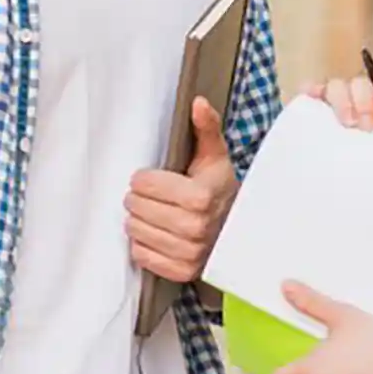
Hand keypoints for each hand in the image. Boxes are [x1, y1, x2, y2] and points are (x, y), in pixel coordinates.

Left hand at [126, 97, 236, 283]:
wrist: (237, 230)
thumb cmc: (219, 189)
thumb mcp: (214, 156)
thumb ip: (205, 128)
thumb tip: (197, 102)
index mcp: (200, 196)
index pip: (144, 183)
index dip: (144, 178)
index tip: (154, 178)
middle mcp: (195, 227)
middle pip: (136, 207)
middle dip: (139, 198)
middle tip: (151, 196)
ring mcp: (188, 252)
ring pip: (135, 230)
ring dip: (138, 221)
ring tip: (154, 214)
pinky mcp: (181, 271)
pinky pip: (141, 255)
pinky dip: (143, 244)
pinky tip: (157, 234)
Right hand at [300, 58, 372, 141]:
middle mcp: (362, 103)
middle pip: (358, 82)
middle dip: (362, 99)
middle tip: (365, 127)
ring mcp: (339, 110)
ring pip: (335, 86)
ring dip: (340, 100)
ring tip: (346, 125)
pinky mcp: (318, 120)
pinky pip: (311, 97)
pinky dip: (310, 91)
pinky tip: (311, 96)